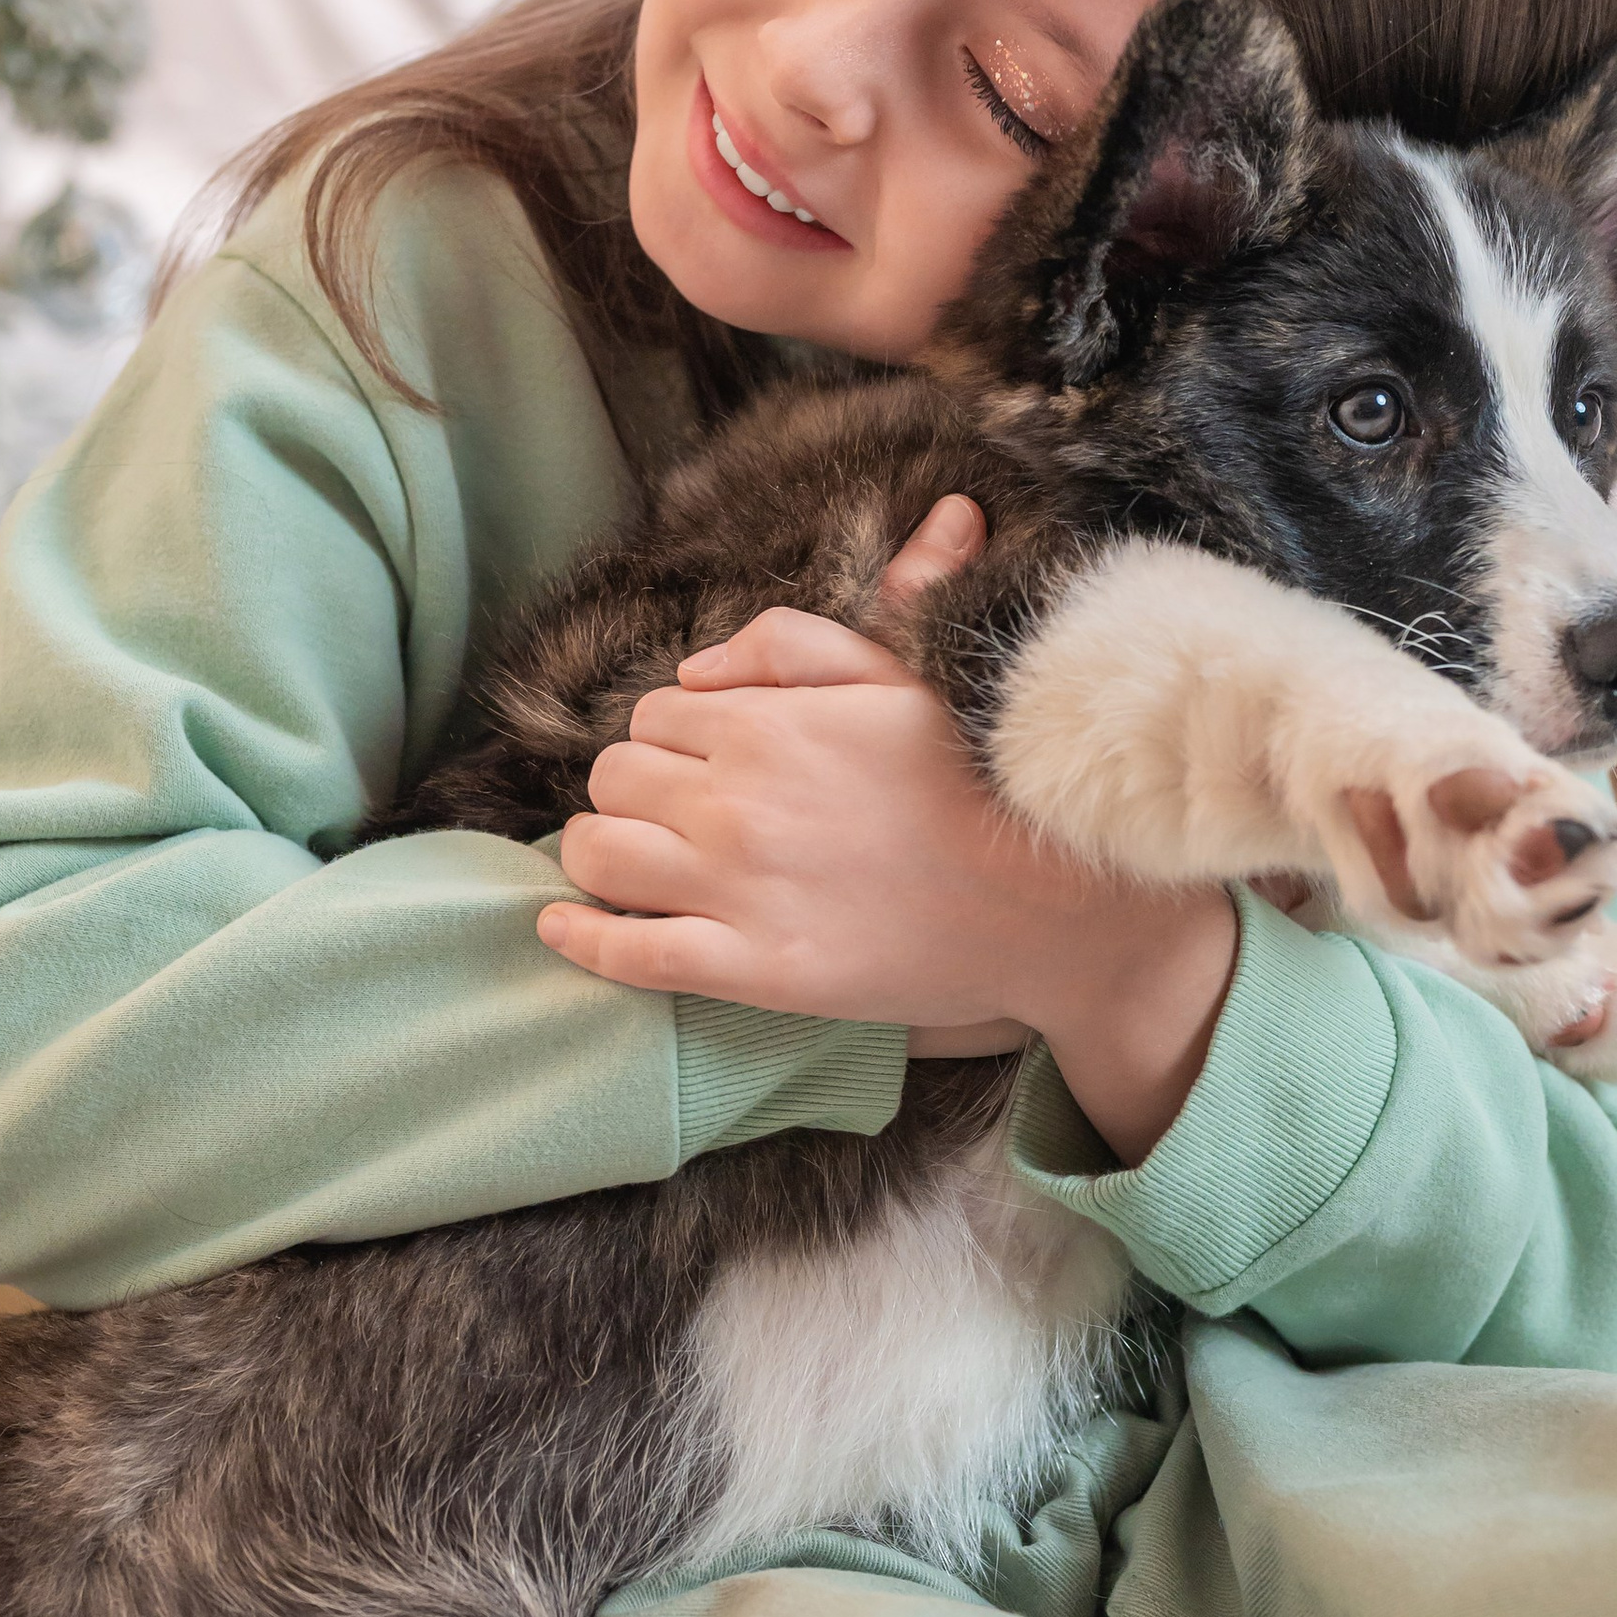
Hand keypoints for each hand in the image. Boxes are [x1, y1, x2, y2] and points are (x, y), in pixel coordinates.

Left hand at [535, 496, 1236, 1156]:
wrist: (1053, 899)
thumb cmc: (980, 783)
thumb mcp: (899, 678)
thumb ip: (795, 646)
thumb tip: (695, 667)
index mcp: (767, 722)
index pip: (654, 713)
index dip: (675, 734)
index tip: (709, 760)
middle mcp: (737, 800)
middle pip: (613, 778)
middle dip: (635, 788)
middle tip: (678, 812)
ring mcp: (738, 889)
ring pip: (598, 854)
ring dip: (600, 851)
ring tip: (631, 862)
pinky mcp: (754, 970)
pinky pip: (628, 953)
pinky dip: (580, 938)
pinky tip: (563, 927)